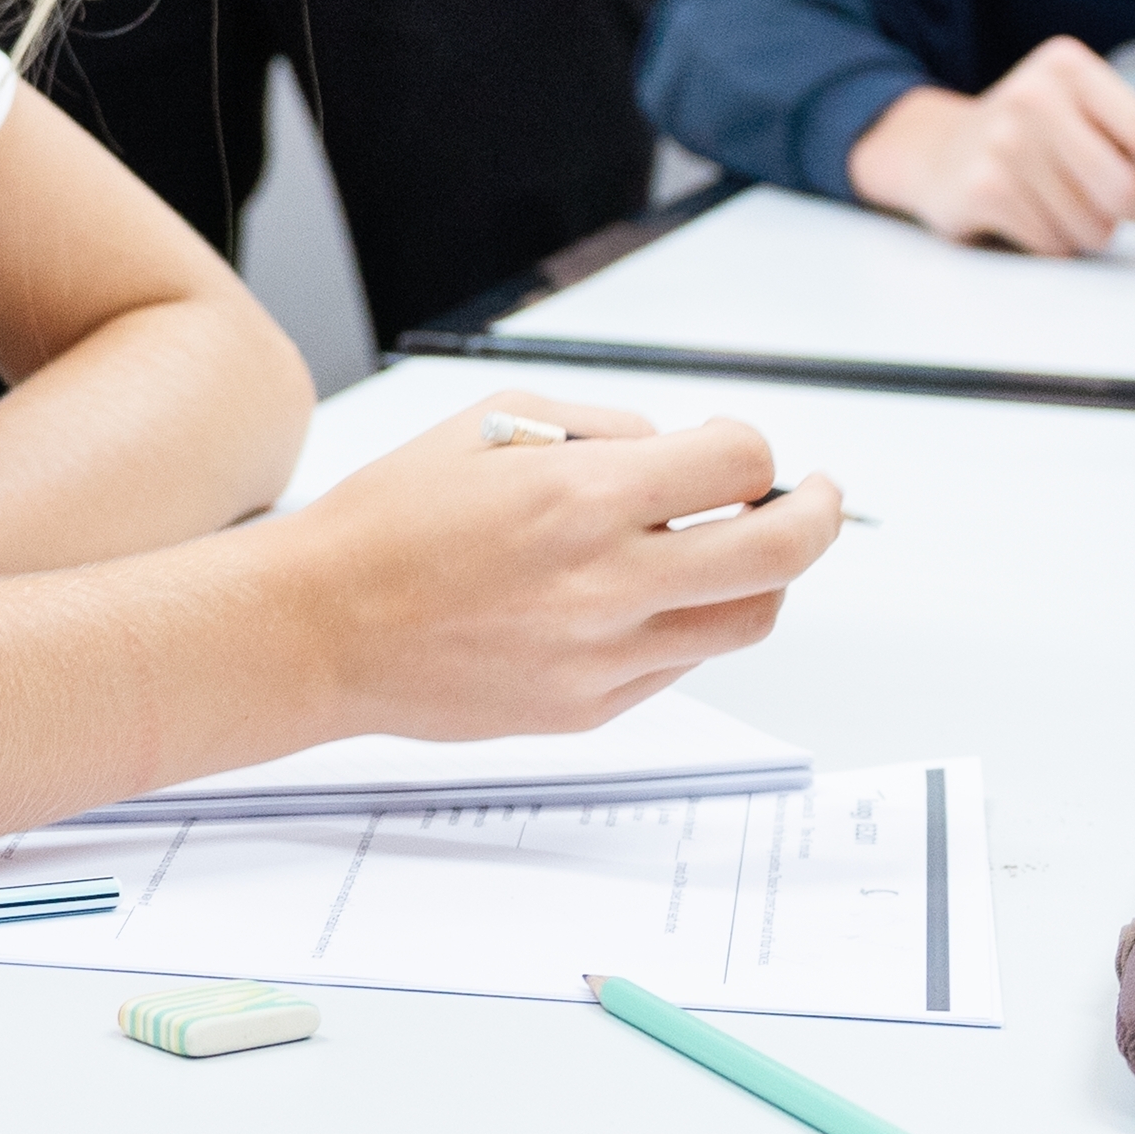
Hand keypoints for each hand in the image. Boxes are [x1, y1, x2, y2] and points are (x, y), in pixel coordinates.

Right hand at [269, 391, 842, 740]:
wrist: (319, 628)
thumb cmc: (392, 520)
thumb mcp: (493, 424)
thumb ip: (603, 429)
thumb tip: (677, 452)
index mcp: (582, 498)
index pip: (737, 464)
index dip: (750, 449)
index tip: (736, 451)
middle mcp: (605, 583)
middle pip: (778, 552)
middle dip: (815, 514)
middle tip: (812, 496)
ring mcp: (603, 658)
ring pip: (746, 621)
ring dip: (761, 577)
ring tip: (735, 551)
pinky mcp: (589, 709)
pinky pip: (678, 665)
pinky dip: (683, 624)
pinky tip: (645, 598)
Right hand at [844, 35, 1134, 257]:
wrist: (937, 151)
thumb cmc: (1032, 134)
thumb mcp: (1081, 108)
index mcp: (1069, 67)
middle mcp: (1034, 96)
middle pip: (1125, 190)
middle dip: (1127, 208)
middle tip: (1105, 196)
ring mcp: (1004, 142)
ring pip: (1092, 224)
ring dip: (1087, 229)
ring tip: (1058, 201)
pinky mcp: (984, 188)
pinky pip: (1054, 243)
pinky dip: (1052, 241)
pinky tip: (1029, 213)